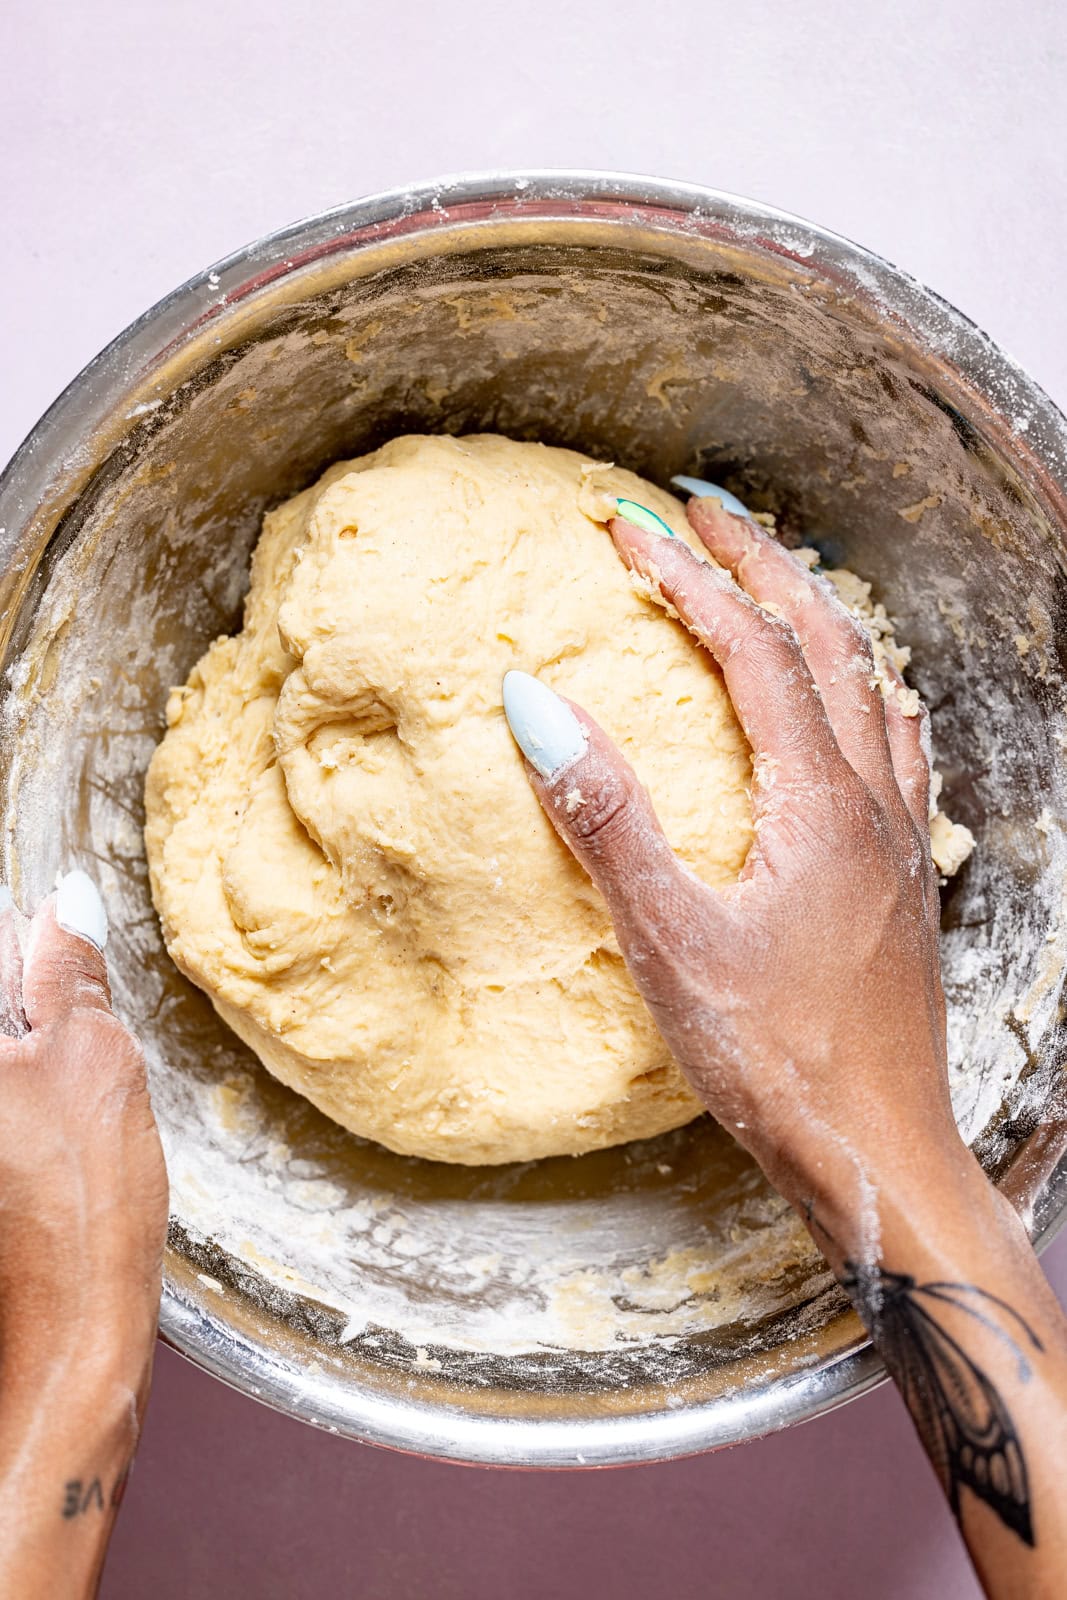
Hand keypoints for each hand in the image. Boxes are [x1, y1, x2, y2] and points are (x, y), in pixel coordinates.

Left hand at [0, 873, 167, 1599]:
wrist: (60, 1343)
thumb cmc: (84, 1209)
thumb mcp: (98, 1067)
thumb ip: (72, 976)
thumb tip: (68, 901)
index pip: (0, 943)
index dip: (29, 935)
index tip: (60, 945)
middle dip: (27, 1010)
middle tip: (68, 1055)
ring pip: (2, 1069)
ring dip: (27, 1062)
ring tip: (63, 1113)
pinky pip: (5, 1110)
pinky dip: (19, 1108)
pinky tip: (46, 1146)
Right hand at [504, 488, 951, 1234]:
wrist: (880, 1151)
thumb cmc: (777, 1059)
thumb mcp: (671, 941)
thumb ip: (607, 819)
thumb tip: (535, 705)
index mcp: (817, 799)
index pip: (750, 649)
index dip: (687, 579)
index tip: (627, 527)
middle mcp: (871, 800)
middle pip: (827, 640)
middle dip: (762, 562)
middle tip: (704, 511)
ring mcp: (897, 838)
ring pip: (871, 685)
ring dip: (816, 615)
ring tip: (771, 580)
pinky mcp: (900, 879)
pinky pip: (892, 744)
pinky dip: (859, 689)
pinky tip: (848, 708)